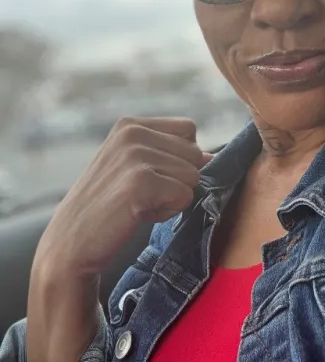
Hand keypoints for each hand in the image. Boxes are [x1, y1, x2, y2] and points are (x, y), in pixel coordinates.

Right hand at [34, 116, 210, 277]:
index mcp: (130, 124)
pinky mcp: (141, 182)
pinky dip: (168, 212)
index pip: (188, 129)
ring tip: (138, 205)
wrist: (70, 244)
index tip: (148, 177)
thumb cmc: (108, 207)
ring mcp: (135, 155)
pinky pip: (185, 196)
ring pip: (193, 176)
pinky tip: (139, 215)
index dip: (178, 158)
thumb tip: (210, 156)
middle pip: (195, 153)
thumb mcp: (134, 167)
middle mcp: (132, 132)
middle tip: (141, 196)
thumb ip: (169, 154)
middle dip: (176, 180)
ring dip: (172, 198)